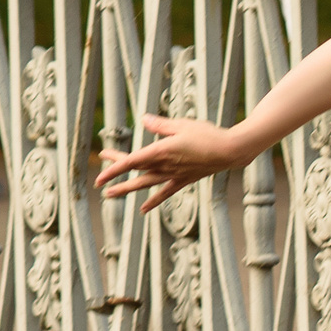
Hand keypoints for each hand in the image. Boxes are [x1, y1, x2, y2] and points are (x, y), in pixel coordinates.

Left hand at [96, 115, 241, 212]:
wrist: (230, 151)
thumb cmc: (208, 134)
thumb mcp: (182, 125)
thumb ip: (160, 125)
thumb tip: (143, 120)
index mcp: (162, 150)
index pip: (132, 161)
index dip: (114, 169)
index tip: (100, 176)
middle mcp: (166, 165)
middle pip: (135, 170)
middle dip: (116, 172)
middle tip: (99, 177)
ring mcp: (175, 175)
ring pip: (146, 183)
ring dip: (127, 188)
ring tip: (110, 194)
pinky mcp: (184, 179)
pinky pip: (165, 192)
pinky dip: (154, 201)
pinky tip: (143, 209)